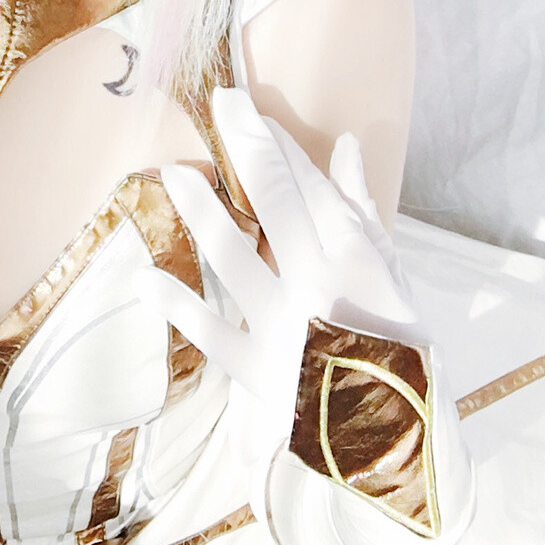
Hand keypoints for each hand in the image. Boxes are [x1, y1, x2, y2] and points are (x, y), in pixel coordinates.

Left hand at [137, 86, 418, 514]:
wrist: (399, 442)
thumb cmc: (396, 350)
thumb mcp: (392, 277)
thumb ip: (360, 212)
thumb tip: (344, 145)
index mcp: (359, 262)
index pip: (312, 187)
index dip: (277, 144)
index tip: (247, 110)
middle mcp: (322, 286)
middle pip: (278, 202)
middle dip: (247, 147)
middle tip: (219, 102)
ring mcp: (286, 328)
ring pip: (236, 258)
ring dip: (202, 213)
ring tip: (173, 174)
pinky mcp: (258, 372)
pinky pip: (211, 334)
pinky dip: (177, 307)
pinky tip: (145, 278)